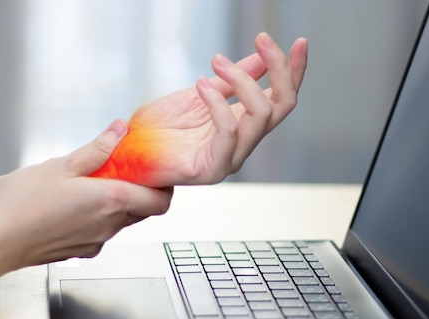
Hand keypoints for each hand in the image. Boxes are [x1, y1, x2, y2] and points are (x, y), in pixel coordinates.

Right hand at [0, 120, 172, 270]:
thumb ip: (97, 148)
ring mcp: (98, 241)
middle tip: (125, 173)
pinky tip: (76, 208)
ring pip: (123, 222)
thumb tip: (120, 130)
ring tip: (94, 187)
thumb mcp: (62, 165)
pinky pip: (102, 233)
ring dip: (118, 205)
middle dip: (141, 192)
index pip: (161, 201)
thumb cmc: (23, 204)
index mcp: (112, 201)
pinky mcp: (83, 251)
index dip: (165, 188)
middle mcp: (111, 225)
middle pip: (144, 211)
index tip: (157, 174)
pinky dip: (100, 219)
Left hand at [91, 32, 307, 186]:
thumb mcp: (201, 93)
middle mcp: (244, 143)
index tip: (300, 42)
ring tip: (216, 61)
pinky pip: (229, 132)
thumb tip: (261, 57)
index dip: (294, 72)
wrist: (128, 154)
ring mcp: (231, 158)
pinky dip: (218, 103)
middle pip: (283, 106)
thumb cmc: (159, 129)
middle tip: (262, 40)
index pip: (282, 99)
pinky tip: (201, 84)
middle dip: (279, 69)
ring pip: (262, 116)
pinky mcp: (212, 169)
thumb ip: (232, 80)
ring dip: (243, 81)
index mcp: (244, 126)